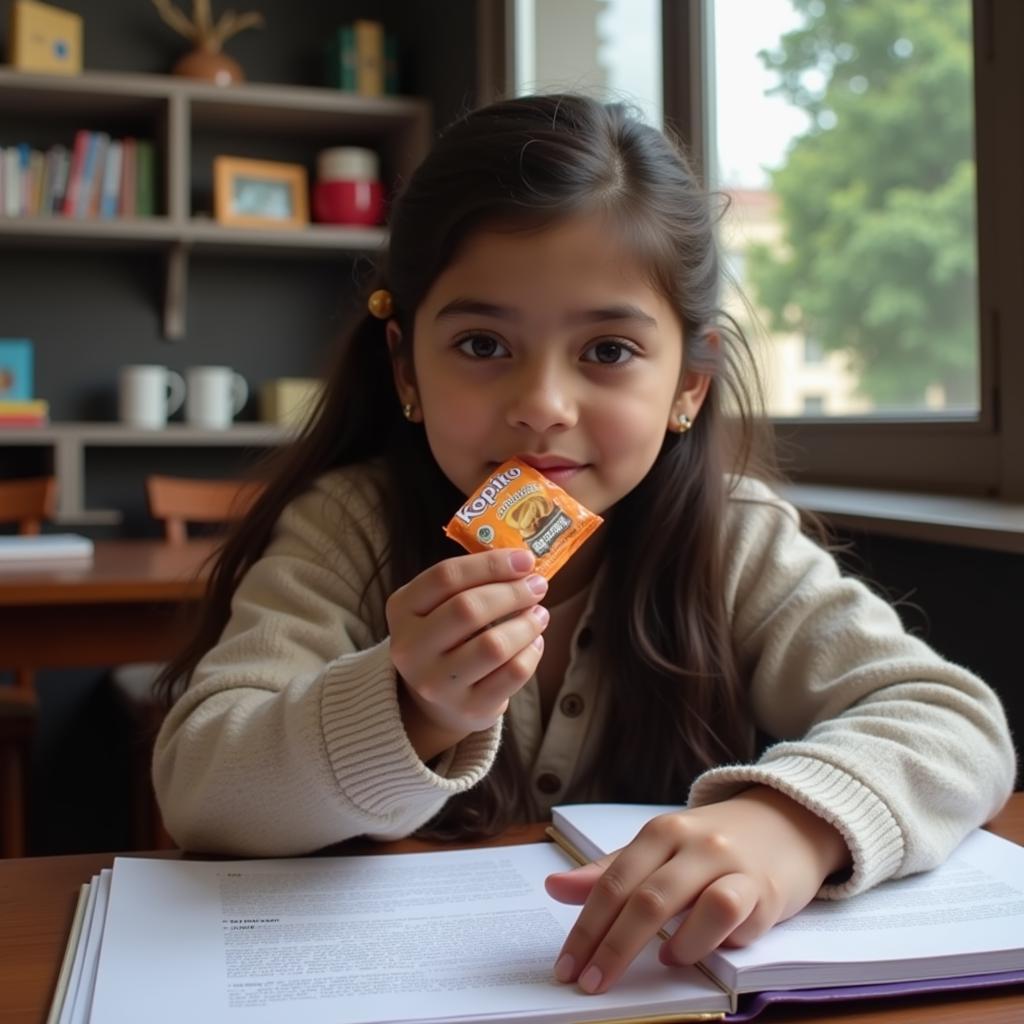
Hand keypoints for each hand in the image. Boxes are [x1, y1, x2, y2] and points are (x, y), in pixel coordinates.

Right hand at [387, 548, 548, 760]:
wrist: (435, 701)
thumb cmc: (445, 638)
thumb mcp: (438, 606)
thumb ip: (470, 582)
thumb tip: (523, 563)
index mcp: (402, 609)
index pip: (445, 577)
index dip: (490, 564)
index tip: (525, 559)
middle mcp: (411, 648)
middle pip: (468, 609)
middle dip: (512, 592)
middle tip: (537, 585)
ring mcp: (437, 683)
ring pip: (494, 645)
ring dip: (526, 624)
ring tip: (539, 614)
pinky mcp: (468, 707)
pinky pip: (512, 674)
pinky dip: (532, 652)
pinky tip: (534, 641)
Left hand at [545, 786, 850, 993]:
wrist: (787, 822)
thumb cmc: (712, 845)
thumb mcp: (658, 850)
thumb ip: (610, 873)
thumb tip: (554, 889)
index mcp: (659, 832)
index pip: (612, 881)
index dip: (585, 926)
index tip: (566, 967)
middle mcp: (691, 842)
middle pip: (641, 897)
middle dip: (610, 946)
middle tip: (589, 983)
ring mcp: (729, 863)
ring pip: (686, 903)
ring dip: (664, 942)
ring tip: (656, 962)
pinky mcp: (764, 888)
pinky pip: (732, 913)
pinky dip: (707, 939)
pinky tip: (694, 952)